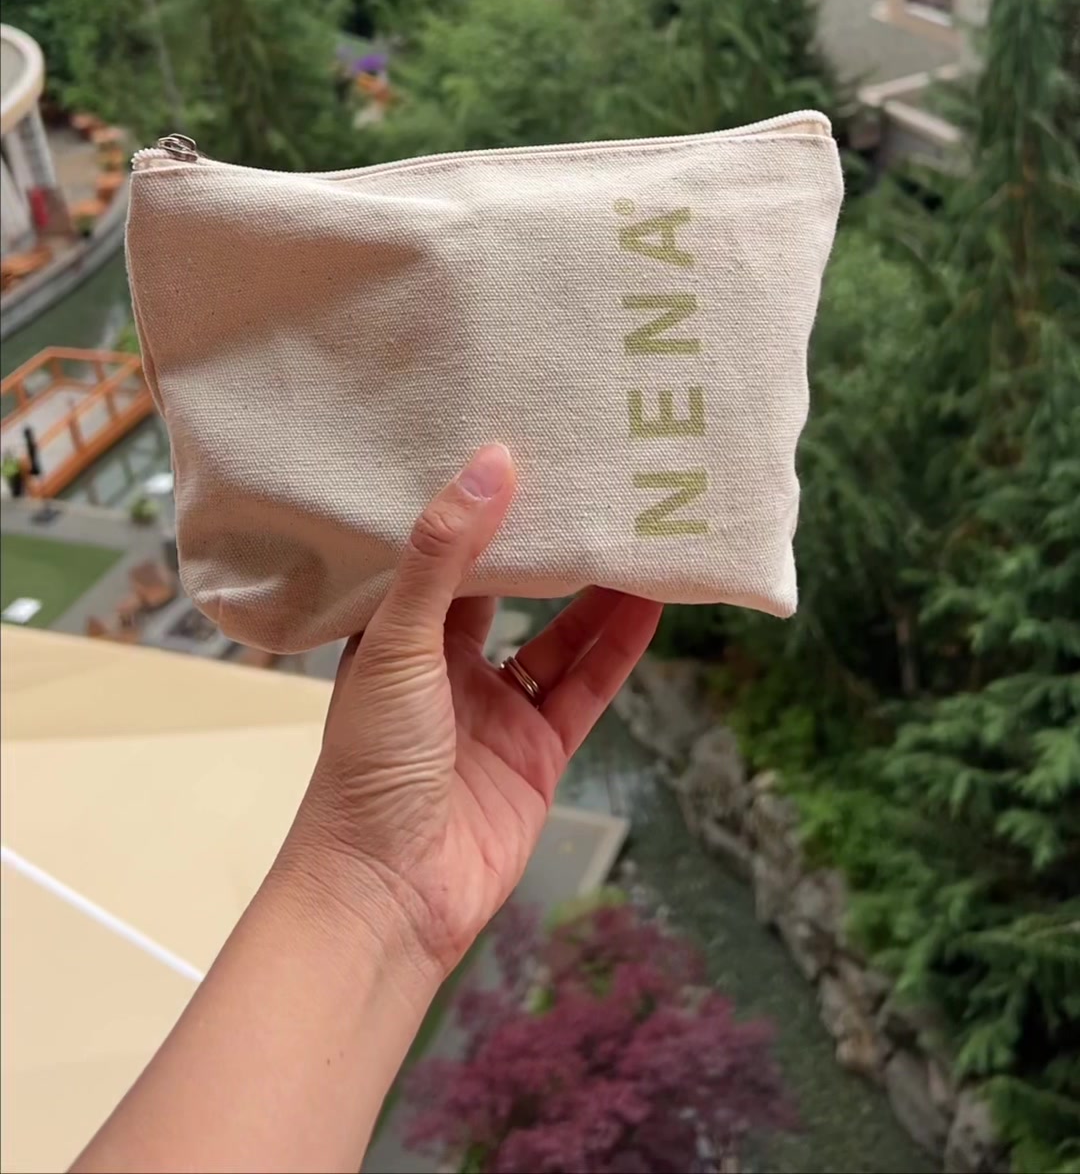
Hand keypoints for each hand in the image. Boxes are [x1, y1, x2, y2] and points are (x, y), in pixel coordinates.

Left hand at [283, 444, 660, 980]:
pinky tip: (651, 604)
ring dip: (598, 592)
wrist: (388, 894)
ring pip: (559, 637)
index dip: (482, 506)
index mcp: (397, 633)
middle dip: (549, 544)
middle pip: (511, 590)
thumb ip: (445, 557)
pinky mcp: (539, 754)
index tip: (523, 447)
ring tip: (640, 532)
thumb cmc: (367, 766)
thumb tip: (491, 464)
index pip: (445, 552)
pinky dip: (619, 649)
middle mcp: (447, 665)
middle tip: (595, 482)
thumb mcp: (399, 643)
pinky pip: (586, 688)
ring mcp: (496, 712)